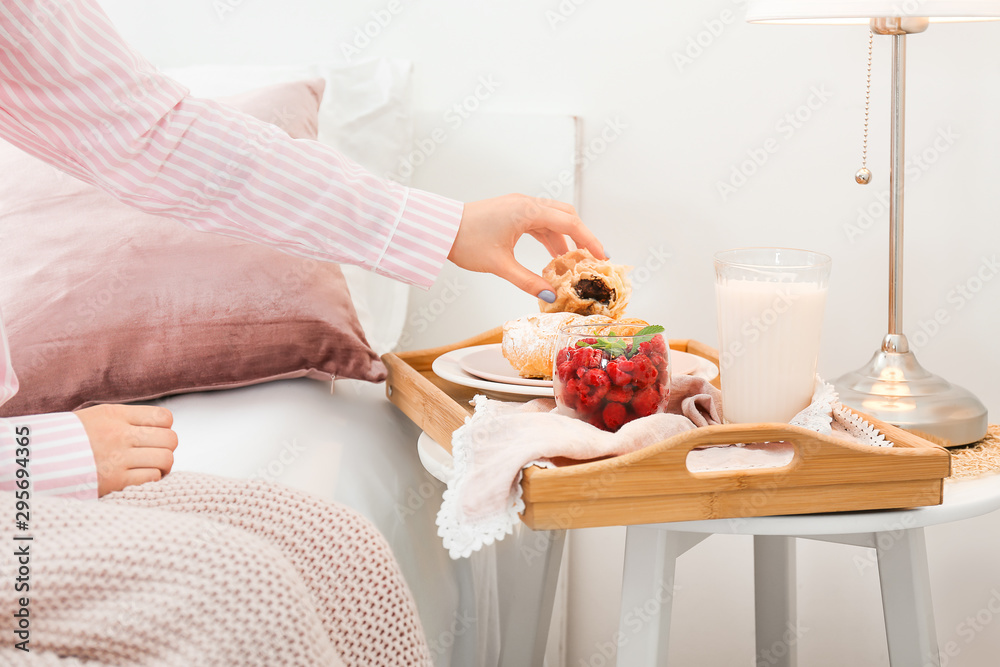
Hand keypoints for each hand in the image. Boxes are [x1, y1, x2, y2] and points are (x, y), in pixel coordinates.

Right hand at [74, 404, 177, 496]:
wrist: (35, 460)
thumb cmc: (69, 440)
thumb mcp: (96, 418)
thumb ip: (126, 420)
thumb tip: (159, 428)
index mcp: (115, 414)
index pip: (164, 418)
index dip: (165, 428)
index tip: (154, 436)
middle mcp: (119, 434)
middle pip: (170, 439)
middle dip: (166, 448)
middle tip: (154, 454)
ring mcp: (118, 458)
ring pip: (165, 459)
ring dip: (162, 466)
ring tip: (150, 467)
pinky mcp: (114, 480)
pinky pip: (152, 478)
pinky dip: (151, 479)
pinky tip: (139, 477)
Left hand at [449, 194, 606, 298]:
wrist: (440, 227)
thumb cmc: (466, 241)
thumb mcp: (500, 265)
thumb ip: (527, 281)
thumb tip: (550, 296)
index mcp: (527, 211)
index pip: (569, 224)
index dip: (589, 240)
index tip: (601, 257)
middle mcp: (526, 203)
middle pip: (566, 216)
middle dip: (581, 237)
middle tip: (591, 259)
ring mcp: (519, 205)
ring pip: (552, 218)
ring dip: (563, 239)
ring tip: (570, 263)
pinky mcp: (511, 210)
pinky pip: (539, 221)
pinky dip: (548, 236)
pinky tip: (551, 256)